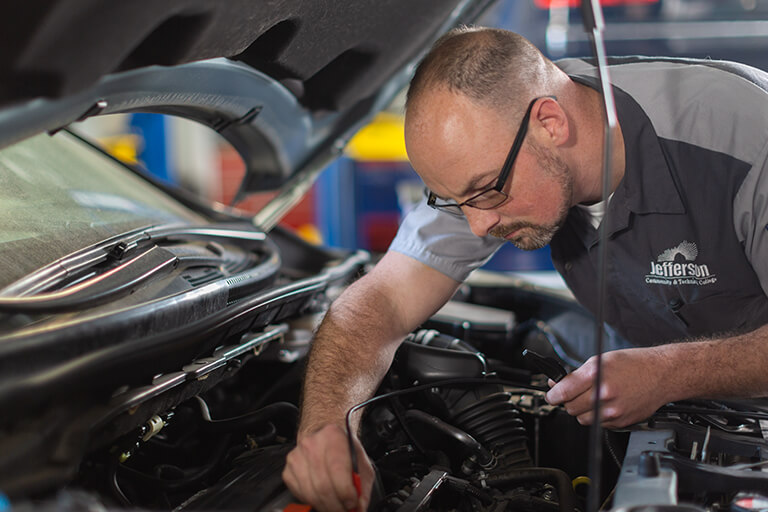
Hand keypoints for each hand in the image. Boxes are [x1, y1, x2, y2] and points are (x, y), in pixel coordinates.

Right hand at [283, 424, 373, 511]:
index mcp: (333, 436)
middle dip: (336, 505)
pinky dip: (313, 502)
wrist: (325, 441)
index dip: (346, 492)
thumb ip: (362, 486)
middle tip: (345, 510)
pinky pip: (301, 495)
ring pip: (311, 493)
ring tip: (335, 507)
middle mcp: (312, 444)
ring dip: (325, 507)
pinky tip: (323, 499)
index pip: (337, 470)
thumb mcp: (361, 463)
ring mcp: (297, 457)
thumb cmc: (344, 452)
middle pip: (323, 485)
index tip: (352, 503)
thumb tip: (358, 507)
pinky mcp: (288, 470)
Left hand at [544, 347, 672, 427]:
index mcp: (596, 376)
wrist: (662, 374)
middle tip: (573, 393)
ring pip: (582, 419)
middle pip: (570, 408)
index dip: (552, 394)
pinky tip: (606, 404)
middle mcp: (604, 395)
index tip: (551, 395)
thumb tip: (557, 384)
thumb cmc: (633, 364)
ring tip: (592, 398)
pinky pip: (598, 424)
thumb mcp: (600, 360)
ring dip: (582, 410)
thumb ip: (576, 374)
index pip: (563, 392)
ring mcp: (613, 411)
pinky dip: (597, 416)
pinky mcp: (621, 422)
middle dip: (568, 401)